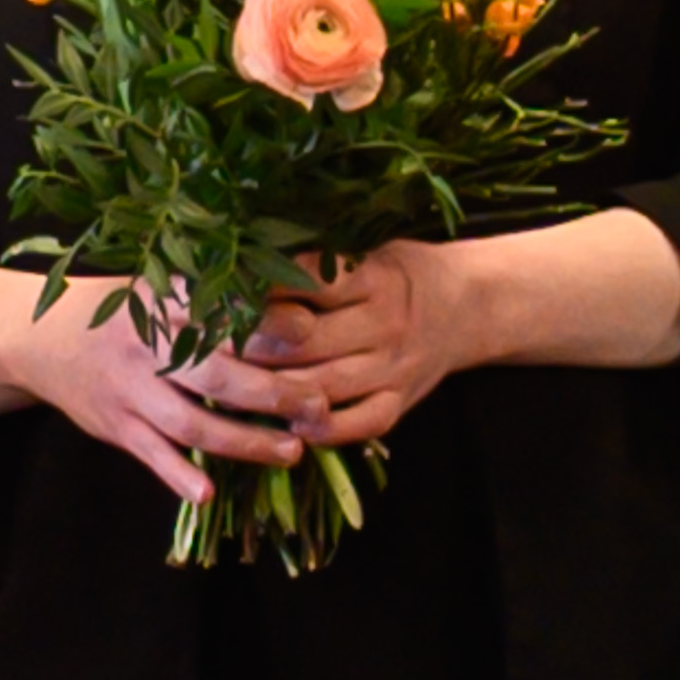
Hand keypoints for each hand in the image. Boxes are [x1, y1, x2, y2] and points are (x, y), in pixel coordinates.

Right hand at [0, 278, 306, 504]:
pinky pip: (150, 454)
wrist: (36, 337)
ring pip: (192, 422)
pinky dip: (177, 475)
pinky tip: (206, 493)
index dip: (271, 324)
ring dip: (245, 442)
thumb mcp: (159, 287)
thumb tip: (298, 299)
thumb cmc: (121, 311)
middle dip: (275, 393)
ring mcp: (128, 388)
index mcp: (165, 302)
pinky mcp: (114, 425)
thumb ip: (214, 297)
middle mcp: (147, 344)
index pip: (225, 312)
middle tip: (319, 407)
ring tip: (292, 452)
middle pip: (218, 374)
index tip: (314, 332)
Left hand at [228, 245, 473, 446]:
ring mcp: (394, 368)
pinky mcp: (400, 402)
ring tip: (232, 385)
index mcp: (375, 277)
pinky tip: (288, 424)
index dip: (261, 291)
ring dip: (273, 391)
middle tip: (211, 345)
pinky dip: (321, 430)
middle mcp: (386, 323)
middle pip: (307, 342)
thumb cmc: (399, 271)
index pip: (309, 284)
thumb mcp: (368, 250)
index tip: (221, 292)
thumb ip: (319, 259)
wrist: (468, 305)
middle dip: (253, 345)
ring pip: (323, 387)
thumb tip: (244, 251)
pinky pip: (358, 425)